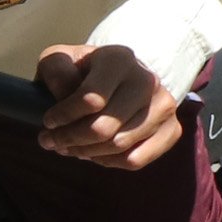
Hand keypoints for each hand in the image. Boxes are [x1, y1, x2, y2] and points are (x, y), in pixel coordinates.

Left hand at [32, 44, 181, 169]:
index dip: (63, 116)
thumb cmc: (82, 72)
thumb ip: (56, 72)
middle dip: (70, 140)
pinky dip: (109, 162)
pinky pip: (136, 159)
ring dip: (86, 153)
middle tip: (52, 142)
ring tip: (70, 147)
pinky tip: (95, 153)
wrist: (119, 78)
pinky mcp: (172, 129)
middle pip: (104, 128)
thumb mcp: (60, 60)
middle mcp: (147, 80)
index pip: (91, 99)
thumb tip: (64, 97)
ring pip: (119, 146)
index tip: (48, 122)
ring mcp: (164, 105)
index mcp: (119, 59)